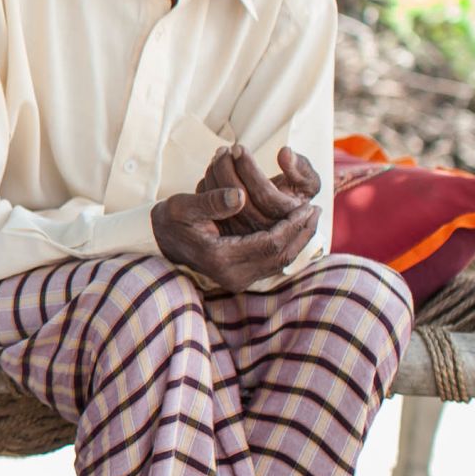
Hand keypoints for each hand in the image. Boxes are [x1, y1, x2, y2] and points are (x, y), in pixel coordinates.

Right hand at [152, 188, 318, 293]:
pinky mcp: (241, 276)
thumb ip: (212, 202)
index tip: (306, 206)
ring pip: (280, 262)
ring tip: (309, 219)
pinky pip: (272, 263)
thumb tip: (240, 196)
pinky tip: (294, 230)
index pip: (270, 243)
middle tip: (315, 211)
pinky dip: (287, 246)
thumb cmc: (171, 220)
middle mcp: (233, 275)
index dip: (292, 225)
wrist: (159, 240)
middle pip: (281, 256)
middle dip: (301, 233)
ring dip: (298, 240)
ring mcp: (238, 279)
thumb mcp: (184, 206)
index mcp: (221, 258)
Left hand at [198, 145, 321, 235]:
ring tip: (220, 154)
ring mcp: (242, 234)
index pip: (264, 193)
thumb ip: (302, 169)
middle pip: (238, 197)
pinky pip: (208, 208)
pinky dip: (207, 185)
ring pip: (220, 202)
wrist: (277, 213)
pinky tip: (212, 169)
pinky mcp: (225, 233)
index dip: (248, 168)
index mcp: (286, 218)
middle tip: (225, 149)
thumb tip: (285, 152)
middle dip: (227, 167)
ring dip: (215, 173)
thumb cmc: (294, 192)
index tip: (239, 147)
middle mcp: (263, 230)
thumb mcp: (307, 183)